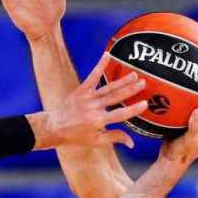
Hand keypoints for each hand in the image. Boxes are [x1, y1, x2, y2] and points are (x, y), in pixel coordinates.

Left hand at [32, 53, 147, 150]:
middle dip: (130, 89)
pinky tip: (107, 55)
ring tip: (135, 74)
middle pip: (115, 97)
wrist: (53, 127)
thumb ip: (114, 138)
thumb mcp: (94, 141)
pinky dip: (100, 65)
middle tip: (144, 83)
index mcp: (97, 122)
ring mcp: (87, 97)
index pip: (119, 115)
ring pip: (108, 88)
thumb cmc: (74, 137)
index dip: (132, 109)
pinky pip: (92, 76)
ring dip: (122, 80)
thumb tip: (132, 143)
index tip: (145, 103)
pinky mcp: (81, 90)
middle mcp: (93, 108)